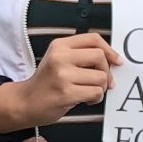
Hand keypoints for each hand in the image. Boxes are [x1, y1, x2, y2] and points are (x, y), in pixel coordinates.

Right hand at [0, 32, 119, 132]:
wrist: (25, 102)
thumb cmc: (46, 83)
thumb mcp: (58, 60)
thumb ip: (80, 55)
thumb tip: (112, 60)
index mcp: (59, 45)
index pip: (93, 39)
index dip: (110, 50)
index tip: (117, 61)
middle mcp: (60, 57)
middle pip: (100, 56)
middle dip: (107, 71)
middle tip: (103, 81)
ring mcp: (63, 75)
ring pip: (101, 77)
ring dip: (101, 88)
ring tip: (89, 93)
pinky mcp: (66, 93)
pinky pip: (96, 92)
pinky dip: (96, 98)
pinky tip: (86, 100)